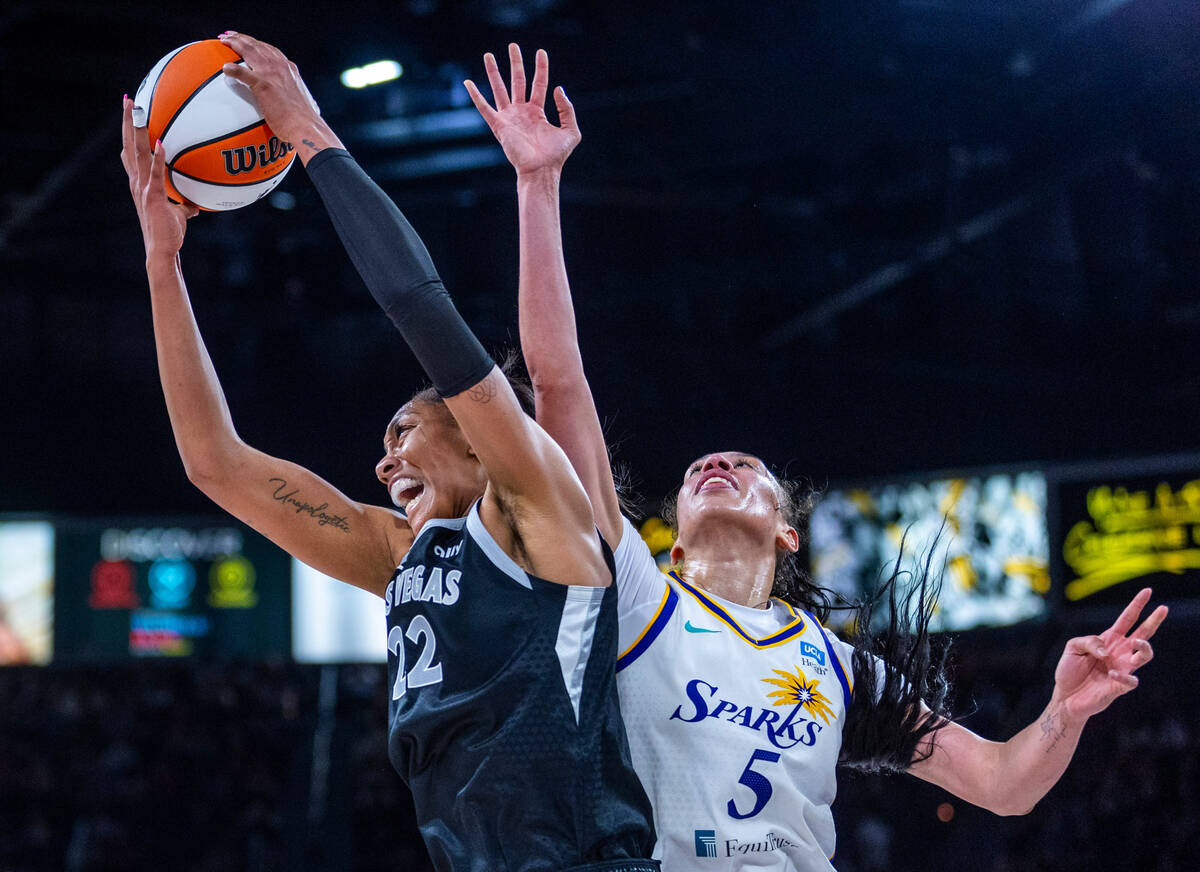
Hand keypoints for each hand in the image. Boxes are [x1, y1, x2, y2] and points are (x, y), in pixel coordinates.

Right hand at [120, 96, 196, 258]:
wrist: (163, 250)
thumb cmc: (170, 231)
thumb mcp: (178, 213)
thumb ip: (184, 204)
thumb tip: (196, 203)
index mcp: (140, 181)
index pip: (131, 151)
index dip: (129, 131)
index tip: (130, 111)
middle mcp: (137, 181)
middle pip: (129, 144)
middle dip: (128, 121)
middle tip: (127, 98)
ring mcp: (143, 188)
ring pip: (137, 153)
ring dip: (136, 130)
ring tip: (137, 109)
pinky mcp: (153, 197)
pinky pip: (155, 173)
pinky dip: (157, 157)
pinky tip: (159, 142)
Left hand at [218, 32, 321, 146]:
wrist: (306, 127)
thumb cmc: (305, 121)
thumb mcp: (305, 101)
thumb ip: (300, 97)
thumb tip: (306, 102)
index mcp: (290, 69)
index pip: (270, 50)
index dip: (256, 44)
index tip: (247, 41)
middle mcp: (280, 66)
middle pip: (257, 45)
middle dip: (241, 37)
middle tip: (229, 35)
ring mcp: (271, 74)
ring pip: (249, 51)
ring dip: (235, 43)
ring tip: (224, 40)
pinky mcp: (263, 85)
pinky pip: (242, 73)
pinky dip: (233, 69)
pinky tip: (225, 68)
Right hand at [464, 44, 580, 176]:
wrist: (542, 170)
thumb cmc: (556, 156)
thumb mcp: (571, 130)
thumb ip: (567, 109)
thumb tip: (558, 88)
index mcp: (537, 112)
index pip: (538, 83)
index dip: (541, 68)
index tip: (541, 52)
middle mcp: (522, 112)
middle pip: (517, 81)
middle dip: (515, 63)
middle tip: (512, 46)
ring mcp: (509, 118)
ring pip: (499, 89)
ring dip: (494, 72)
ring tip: (489, 55)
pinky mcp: (499, 126)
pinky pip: (485, 108)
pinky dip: (476, 96)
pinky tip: (468, 83)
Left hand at [1051, 588, 1167, 719]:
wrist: (1065, 697)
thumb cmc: (1070, 671)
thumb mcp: (1072, 647)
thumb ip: (1088, 641)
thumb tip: (1106, 650)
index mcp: (1110, 640)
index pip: (1127, 619)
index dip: (1137, 605)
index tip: (1148, 591)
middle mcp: (1120, 652)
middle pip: (1143, 633)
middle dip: (1154, 620)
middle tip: (1164, 608)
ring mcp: (1122, 668)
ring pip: (1144, 655)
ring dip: (1144, 647)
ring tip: (1138, 641)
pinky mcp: (1119, 686)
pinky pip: (1130, 680)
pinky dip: (1123, 675)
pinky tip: (1111, 672)